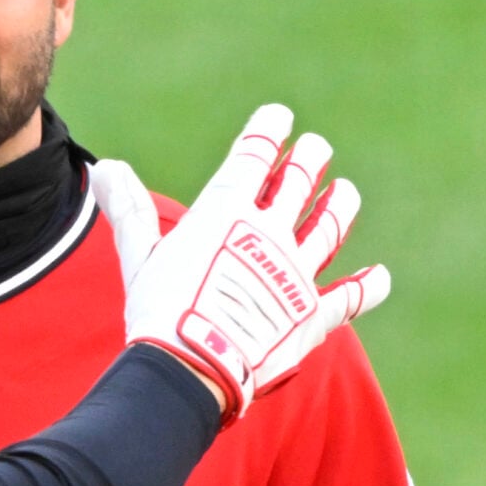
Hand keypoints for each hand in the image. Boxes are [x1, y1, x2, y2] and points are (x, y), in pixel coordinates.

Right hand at [104, 104, 388, 421]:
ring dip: (339, 205)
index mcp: (227, 212)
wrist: (192, 369)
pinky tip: (381, 277)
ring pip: (330, 226)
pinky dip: (368, 288)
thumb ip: (129, 210)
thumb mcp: (140, 256)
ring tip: (344, 191)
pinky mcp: (312, 315)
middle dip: (309, 158)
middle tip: (315, 148)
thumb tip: (104, 167)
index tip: (280, 116)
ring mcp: (296, 272)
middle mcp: (269, 233)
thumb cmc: (159, 313)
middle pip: (300, 181)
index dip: (270, 130)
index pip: (256, 155)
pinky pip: (348, 298)